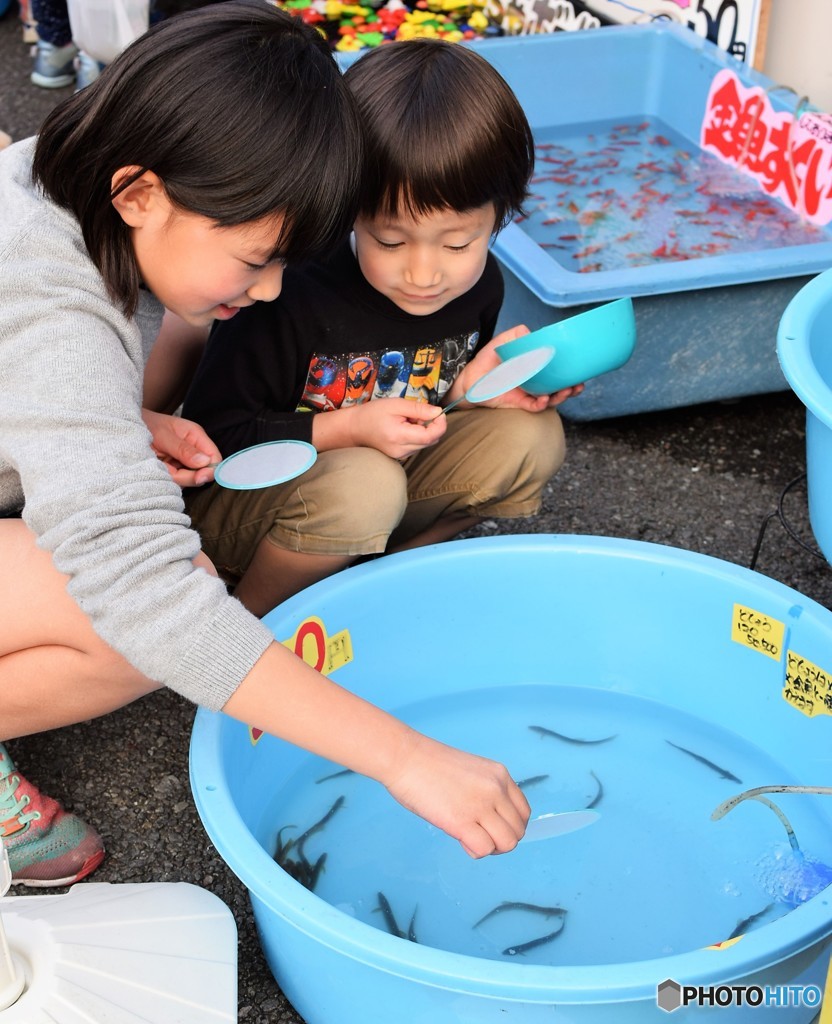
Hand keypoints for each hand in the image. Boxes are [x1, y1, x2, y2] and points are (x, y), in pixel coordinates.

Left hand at [141, 408, 221, 486]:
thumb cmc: (143, 424)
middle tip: (168, 470)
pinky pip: (174, 483)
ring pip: (188, 480)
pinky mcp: (171, 471)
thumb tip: (205, 462)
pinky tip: (155, 469)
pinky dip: (165, 480)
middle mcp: (192, 450)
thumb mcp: (163, 435)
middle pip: (202, 472)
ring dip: (173, 478)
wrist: (122, 429)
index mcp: (195, 436)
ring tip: (157, 465)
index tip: (199, 477)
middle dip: (187, 476)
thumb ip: (183, 450)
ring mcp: (181, 462)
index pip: (214, 457)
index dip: (210, 470)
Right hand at [316, 399, 447, 459]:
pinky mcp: (400, 457)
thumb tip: (438, 412)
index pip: (430, 436)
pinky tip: (405, 428)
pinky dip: (417, 435)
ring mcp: (401, 456)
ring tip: (408, 419)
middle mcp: (402, 451)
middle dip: (432, 425)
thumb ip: (418, 409)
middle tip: (418, 413)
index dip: (440, 424)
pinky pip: (418, 446)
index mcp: (399, 437)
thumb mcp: (396, 404)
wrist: (354, 428)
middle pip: (431, 441)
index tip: (438, 412)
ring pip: (425, 444)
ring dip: (424, 430)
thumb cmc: (373, 413)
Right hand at [383, 731, 530, 857]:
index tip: (493, 828)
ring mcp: (481, 805)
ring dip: (491, 848)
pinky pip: (484, 849)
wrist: (406, 758)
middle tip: (479, 835)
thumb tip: (491, 823)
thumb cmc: (429, 765)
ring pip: (508, 843)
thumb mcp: (471, 773)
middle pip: (518, 831)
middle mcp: (496, 789)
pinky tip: (460, 839)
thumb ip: (486, 792)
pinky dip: (475, 851)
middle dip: (501, 840)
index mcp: (500, 775)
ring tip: (470, 838)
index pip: (524, 812)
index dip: (510, 826)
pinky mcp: (462, 821)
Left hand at [453, 325, 583, 411]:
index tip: (580, 371)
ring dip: (560, 397)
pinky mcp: (519, 403)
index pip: (557, 371)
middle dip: (571, 388)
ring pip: (550, 398)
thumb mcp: (503, 342)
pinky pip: (534, 406)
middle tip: (577, 385)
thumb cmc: (488, 360)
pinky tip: (544, 399)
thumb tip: (531, 332)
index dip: (570, 372)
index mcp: (535, 367)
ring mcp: (528, 393)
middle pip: (559, 387)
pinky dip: (541, 404)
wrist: (470, 378)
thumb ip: (516, 334)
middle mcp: (535, 382)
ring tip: (565, 391)